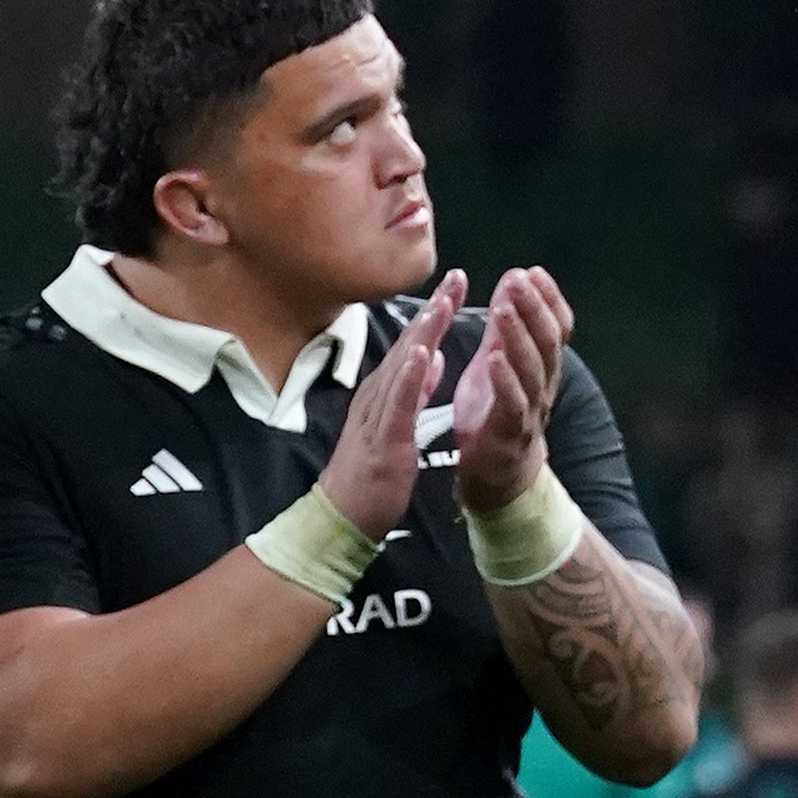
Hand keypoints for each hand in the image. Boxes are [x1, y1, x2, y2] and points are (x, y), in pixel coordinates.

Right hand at [312, 270, 461, 539]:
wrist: (340, 519)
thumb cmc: (368, 477)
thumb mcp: (397, 424)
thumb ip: (414, 391)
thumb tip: (429, 358)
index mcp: (383, 394)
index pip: (413, 346)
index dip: (435, 315)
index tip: (456, 286)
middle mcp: (377, 397)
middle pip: (408, 345)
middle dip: (433, 310)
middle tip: (456, 277)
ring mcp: (376, 417)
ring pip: (402, 367)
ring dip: (422, 334)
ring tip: (442, 303)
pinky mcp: (383, 439)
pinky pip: (397, 403)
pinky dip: (409, 376)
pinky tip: (420, 352)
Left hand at [449, 266, 573, 511]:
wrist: (495, 475)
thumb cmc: (495, 412)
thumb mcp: (498, 362)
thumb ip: (505, 326)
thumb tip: (513, 279)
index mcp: (542, 366)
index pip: (556, 327)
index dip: (548, 300)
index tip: (533, 272)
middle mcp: (543, 384)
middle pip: (548, 341)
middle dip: (534, 308)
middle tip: (518, 279)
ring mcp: (530, 409)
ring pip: (532, 368)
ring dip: (519, 335)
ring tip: (505, 307)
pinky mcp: (510, 432)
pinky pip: (512, 403)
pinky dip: (504, 379)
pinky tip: (493, 358)